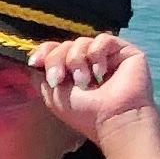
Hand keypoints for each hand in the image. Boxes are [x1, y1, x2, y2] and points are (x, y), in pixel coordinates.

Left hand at [31, 32, 158, 142]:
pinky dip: (97, 54)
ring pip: (82, 41)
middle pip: (65, 45)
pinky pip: (104, 39)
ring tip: (84, 81)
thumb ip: (40, 75)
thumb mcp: (53, 95)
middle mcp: (90, 62)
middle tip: (59, 79)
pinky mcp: (126, 52)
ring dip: (76, 60)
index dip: (44, 51)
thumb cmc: (85, 113)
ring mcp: (108, 56)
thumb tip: (32, 60)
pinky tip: (100, 73)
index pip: (55, 49)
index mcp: (73, 71)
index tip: (35, 62)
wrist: (113, 119)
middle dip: (57, 60)